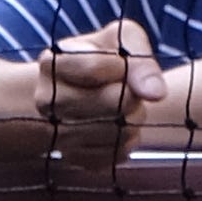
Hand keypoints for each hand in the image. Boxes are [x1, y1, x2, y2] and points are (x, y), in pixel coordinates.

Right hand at [42, 17, 170, 169]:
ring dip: (133, 121)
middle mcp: (46, 101)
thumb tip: (155, 93)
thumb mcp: (123, 40)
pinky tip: (118, 129)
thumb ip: (140, 57)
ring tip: (124, 108)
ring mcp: (56, 134)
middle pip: (109, 105)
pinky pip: (116, 156)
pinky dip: (127, 143)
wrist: (86, 92)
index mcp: (52, 62)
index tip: (131, 67)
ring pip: (116, 133)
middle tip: (131, 91)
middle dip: (132, 97)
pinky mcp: (74, 160)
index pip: (94, 67)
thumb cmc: (106, 58)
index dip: (124, 68)